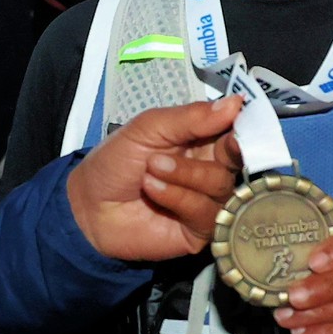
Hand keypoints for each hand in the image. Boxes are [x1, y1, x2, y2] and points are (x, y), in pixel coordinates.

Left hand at [67, 97, 244, 261]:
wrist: (88, 205)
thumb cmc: (116, 162)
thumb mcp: (149, 128)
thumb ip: (191, 117)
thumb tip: (236, 103)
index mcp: (203, 140)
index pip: (238, 130)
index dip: (244, 127)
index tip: (239, 123)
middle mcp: (211, 169)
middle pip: (238, 158)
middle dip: (220, 151)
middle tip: (188, 148)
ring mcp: (207, 201)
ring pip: (221, 185)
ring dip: (184, 175)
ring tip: (151, 171)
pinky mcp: (200, 230)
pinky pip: (206, 212)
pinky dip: (178, 198)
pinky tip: (153, 191)